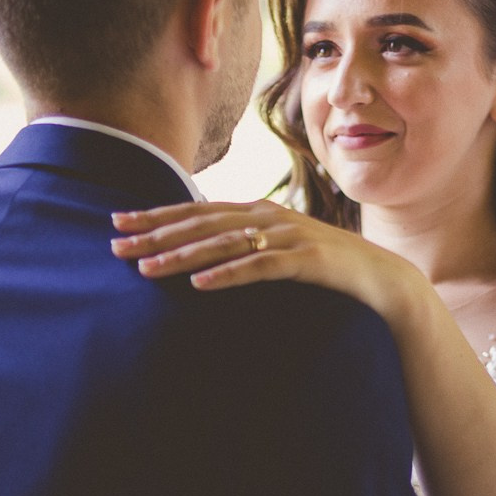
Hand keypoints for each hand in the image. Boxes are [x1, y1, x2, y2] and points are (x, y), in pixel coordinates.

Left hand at [108, 199, 419, 318]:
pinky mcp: (305, 262)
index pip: (196, 210)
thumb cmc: (322, 265)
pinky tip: (201, 285)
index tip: (118, 222)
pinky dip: (228, 275)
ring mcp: (286, 236)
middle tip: (116, 246)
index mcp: (256, 210)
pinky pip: (260, 268)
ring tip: (147, 270)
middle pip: (201, 223)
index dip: (156, 216)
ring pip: (223, 244)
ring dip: (182, 257)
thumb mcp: (276, 247)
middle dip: (156, 234)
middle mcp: (266, 216)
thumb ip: (242, 244)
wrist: (379, 276)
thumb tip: (199, 253)